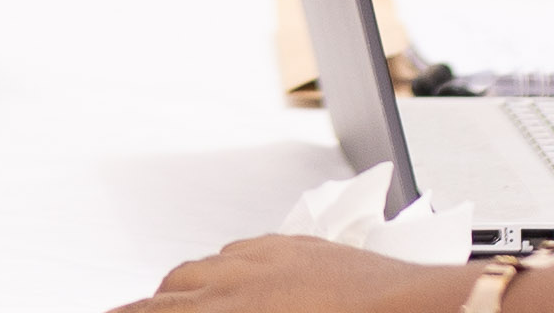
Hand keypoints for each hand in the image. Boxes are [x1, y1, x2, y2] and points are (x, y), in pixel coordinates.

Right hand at [115, 245, 476, 312]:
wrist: (424, 311)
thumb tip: (199, 304)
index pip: (156, 312)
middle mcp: (245, 282)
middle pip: (170, 291)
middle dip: (144, 306)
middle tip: (129, 312)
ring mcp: (273, 259)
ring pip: (204, 268)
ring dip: (183, 289)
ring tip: (175, 303)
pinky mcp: (303, 246)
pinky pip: (244, 251)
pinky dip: (226, 268)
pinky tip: (232, 279)